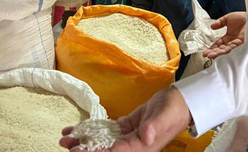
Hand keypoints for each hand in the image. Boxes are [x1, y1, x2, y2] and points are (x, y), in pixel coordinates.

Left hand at [59, 87, 190, 150]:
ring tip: (65, 138)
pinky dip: (93, 131)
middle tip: (65, 144)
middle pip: (106, 150)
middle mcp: (135, 146)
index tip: (81, 150)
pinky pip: (108, 133)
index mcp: (143, 147)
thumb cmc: (175, 108)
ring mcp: (130, 138)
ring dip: (85, 141)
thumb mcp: (165, 115)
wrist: (181, 101)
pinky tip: (79, 129)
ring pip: (104, 142)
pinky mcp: (128, 129)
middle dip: (85, 148)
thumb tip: (146, 137)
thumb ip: (155, 126)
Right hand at [203, 11, 246, 58]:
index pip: (219, 44)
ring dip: (219, 52)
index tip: (206, 52)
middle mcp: (233, 41)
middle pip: (222, 48)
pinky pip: (233, 46)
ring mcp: (238, 42)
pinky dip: (227, 49)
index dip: (212, 48)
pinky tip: (221, 51)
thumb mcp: (228, 18)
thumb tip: (211, 26)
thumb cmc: (243, 17)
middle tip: (207, 55)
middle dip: (214, 52)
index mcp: (229, 36)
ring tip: (211, 55)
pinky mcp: (242, 42)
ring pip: (227, 49)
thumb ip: (220, 22)